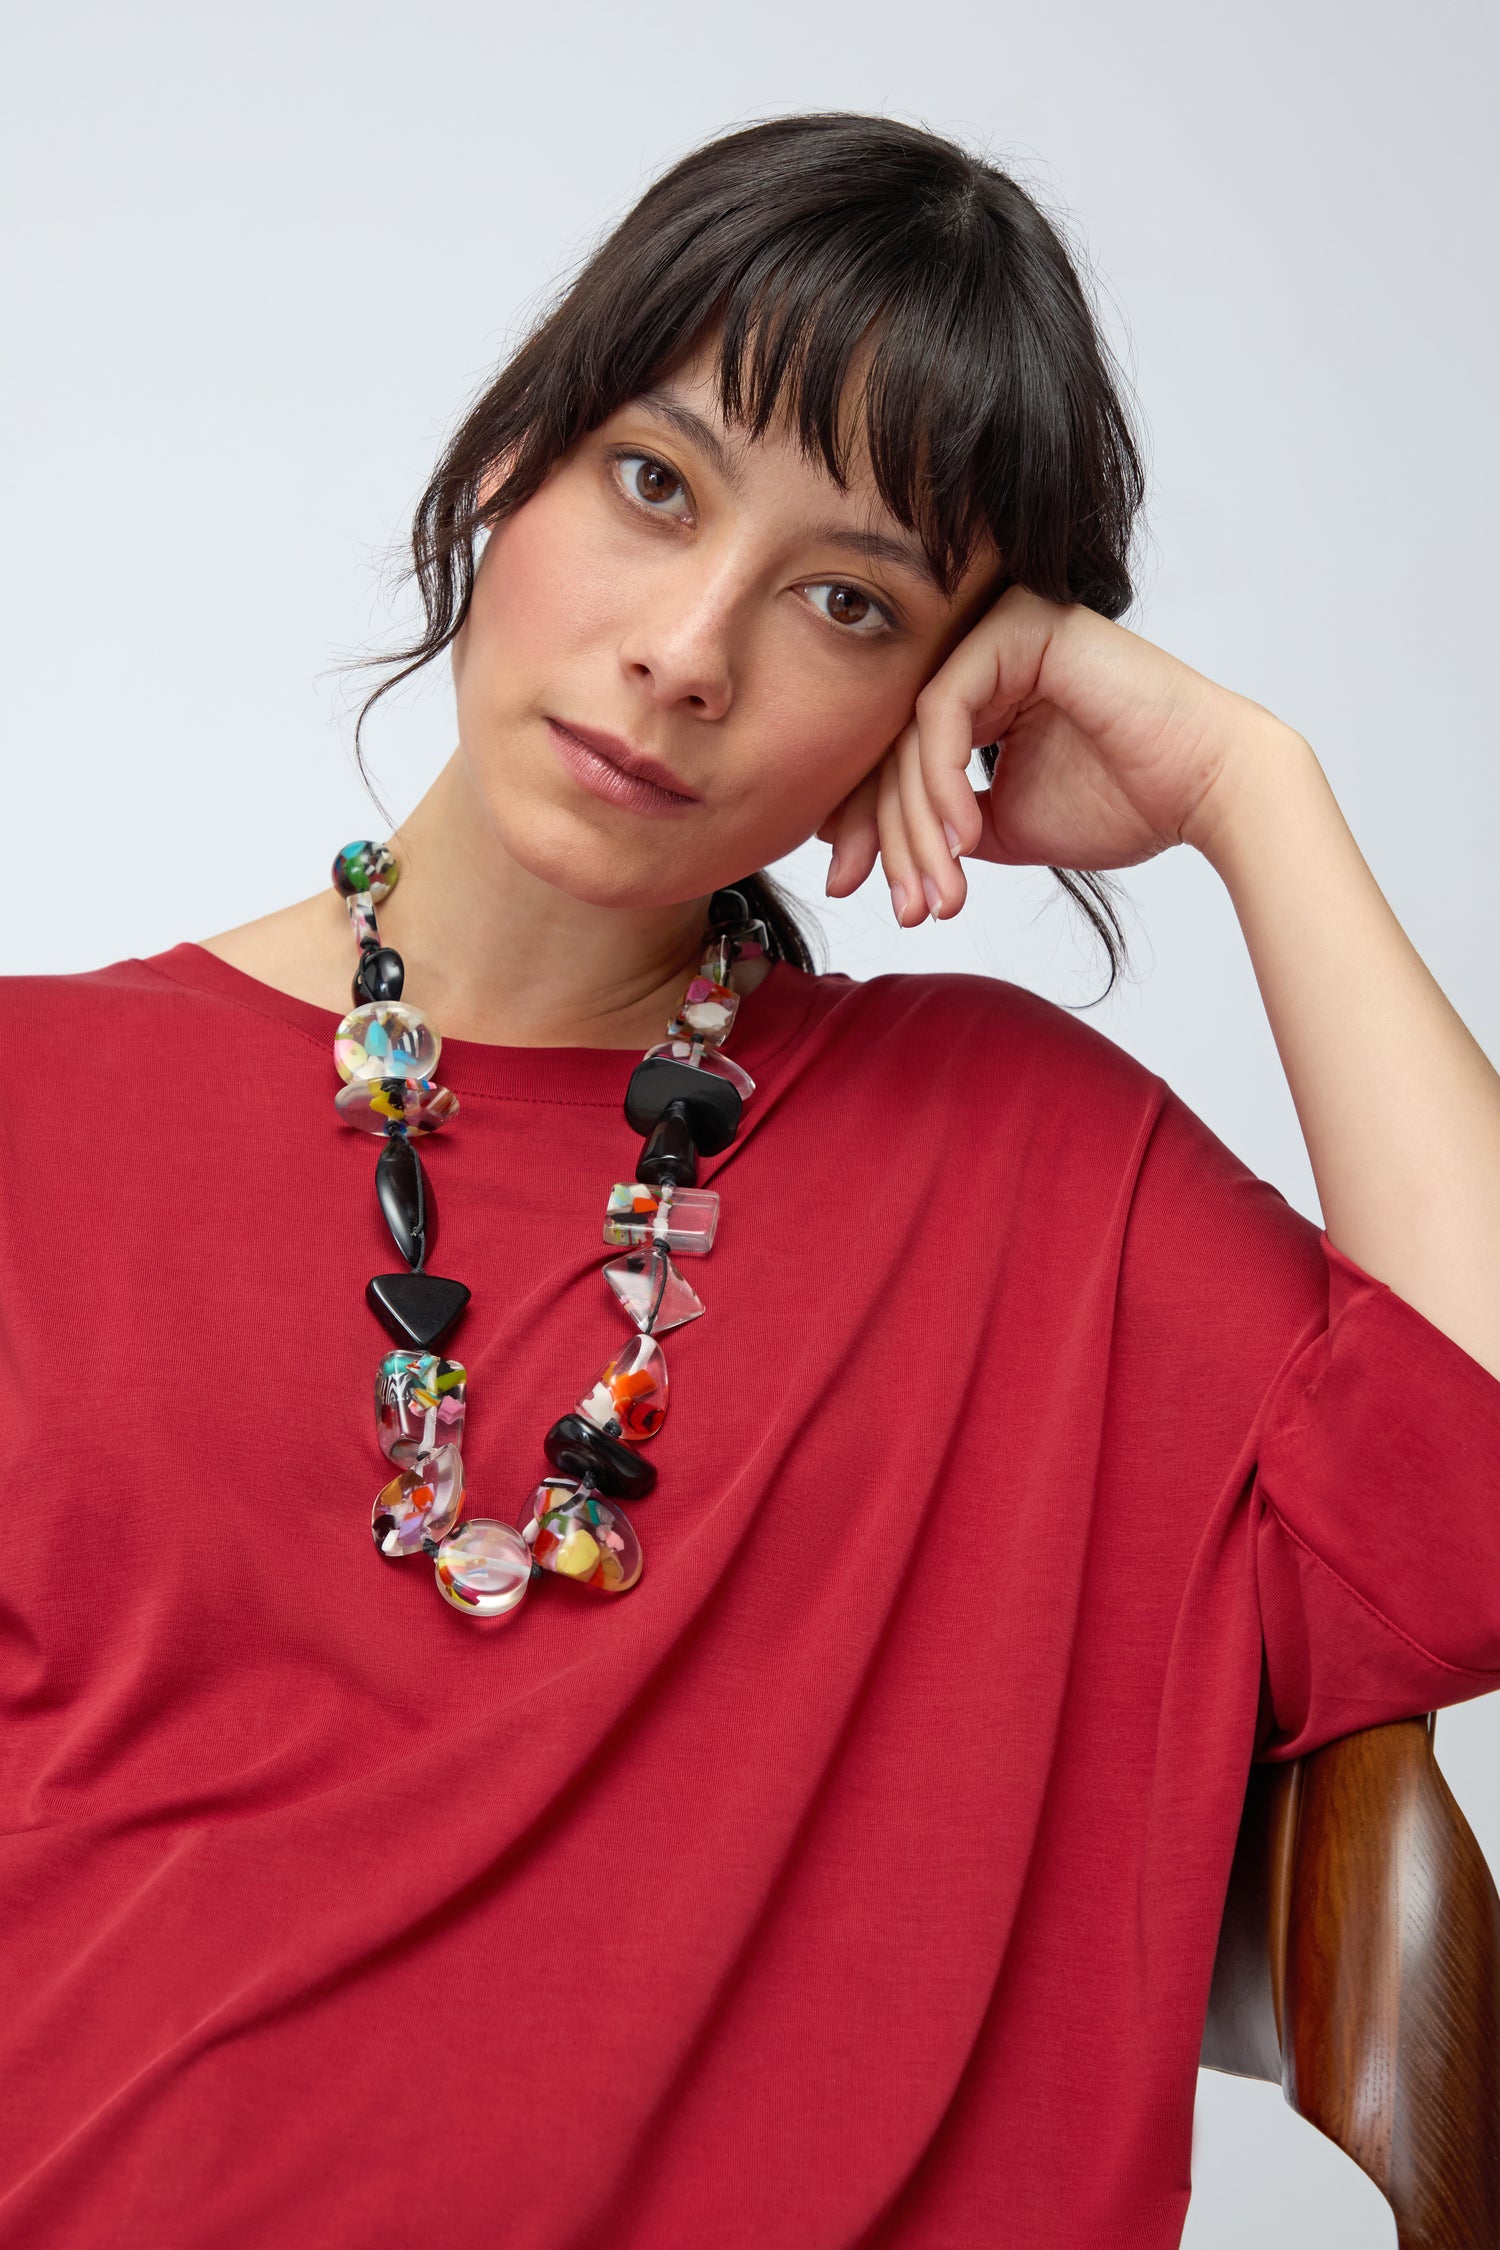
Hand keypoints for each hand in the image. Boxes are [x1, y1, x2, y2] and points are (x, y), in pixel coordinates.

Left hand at [818, 585, 1291, 922]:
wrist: (1207, 791)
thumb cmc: (1125, 804)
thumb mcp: (1003, 825)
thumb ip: (940, 821)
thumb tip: (859, 839)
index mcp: (978, 689)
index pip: (893, 754)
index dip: (865, 825)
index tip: (850, 889)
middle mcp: (981, 651)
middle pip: (892, 744)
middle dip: (883, 835)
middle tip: (898, 907)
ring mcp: (999, 630)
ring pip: (912, 734)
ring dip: (918, 826)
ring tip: (940, 892)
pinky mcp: (1019, 627)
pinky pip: (944, 708)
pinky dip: (943, 781)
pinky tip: (962, 839)